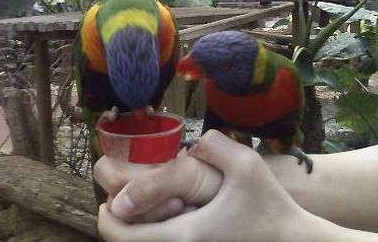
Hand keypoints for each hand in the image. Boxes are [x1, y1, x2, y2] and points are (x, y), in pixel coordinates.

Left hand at [96, 130, 331, 241]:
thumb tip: (188, 146)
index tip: (109, 199)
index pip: (122, 237)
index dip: (107, 217)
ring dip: (137, 234)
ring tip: (144, 211)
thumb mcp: (245, 164)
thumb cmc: (269, 205)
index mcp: (185, 235)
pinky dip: (156, 238)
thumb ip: (212, 145)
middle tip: (122, 204)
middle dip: (119, 225)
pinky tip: (171, 219)